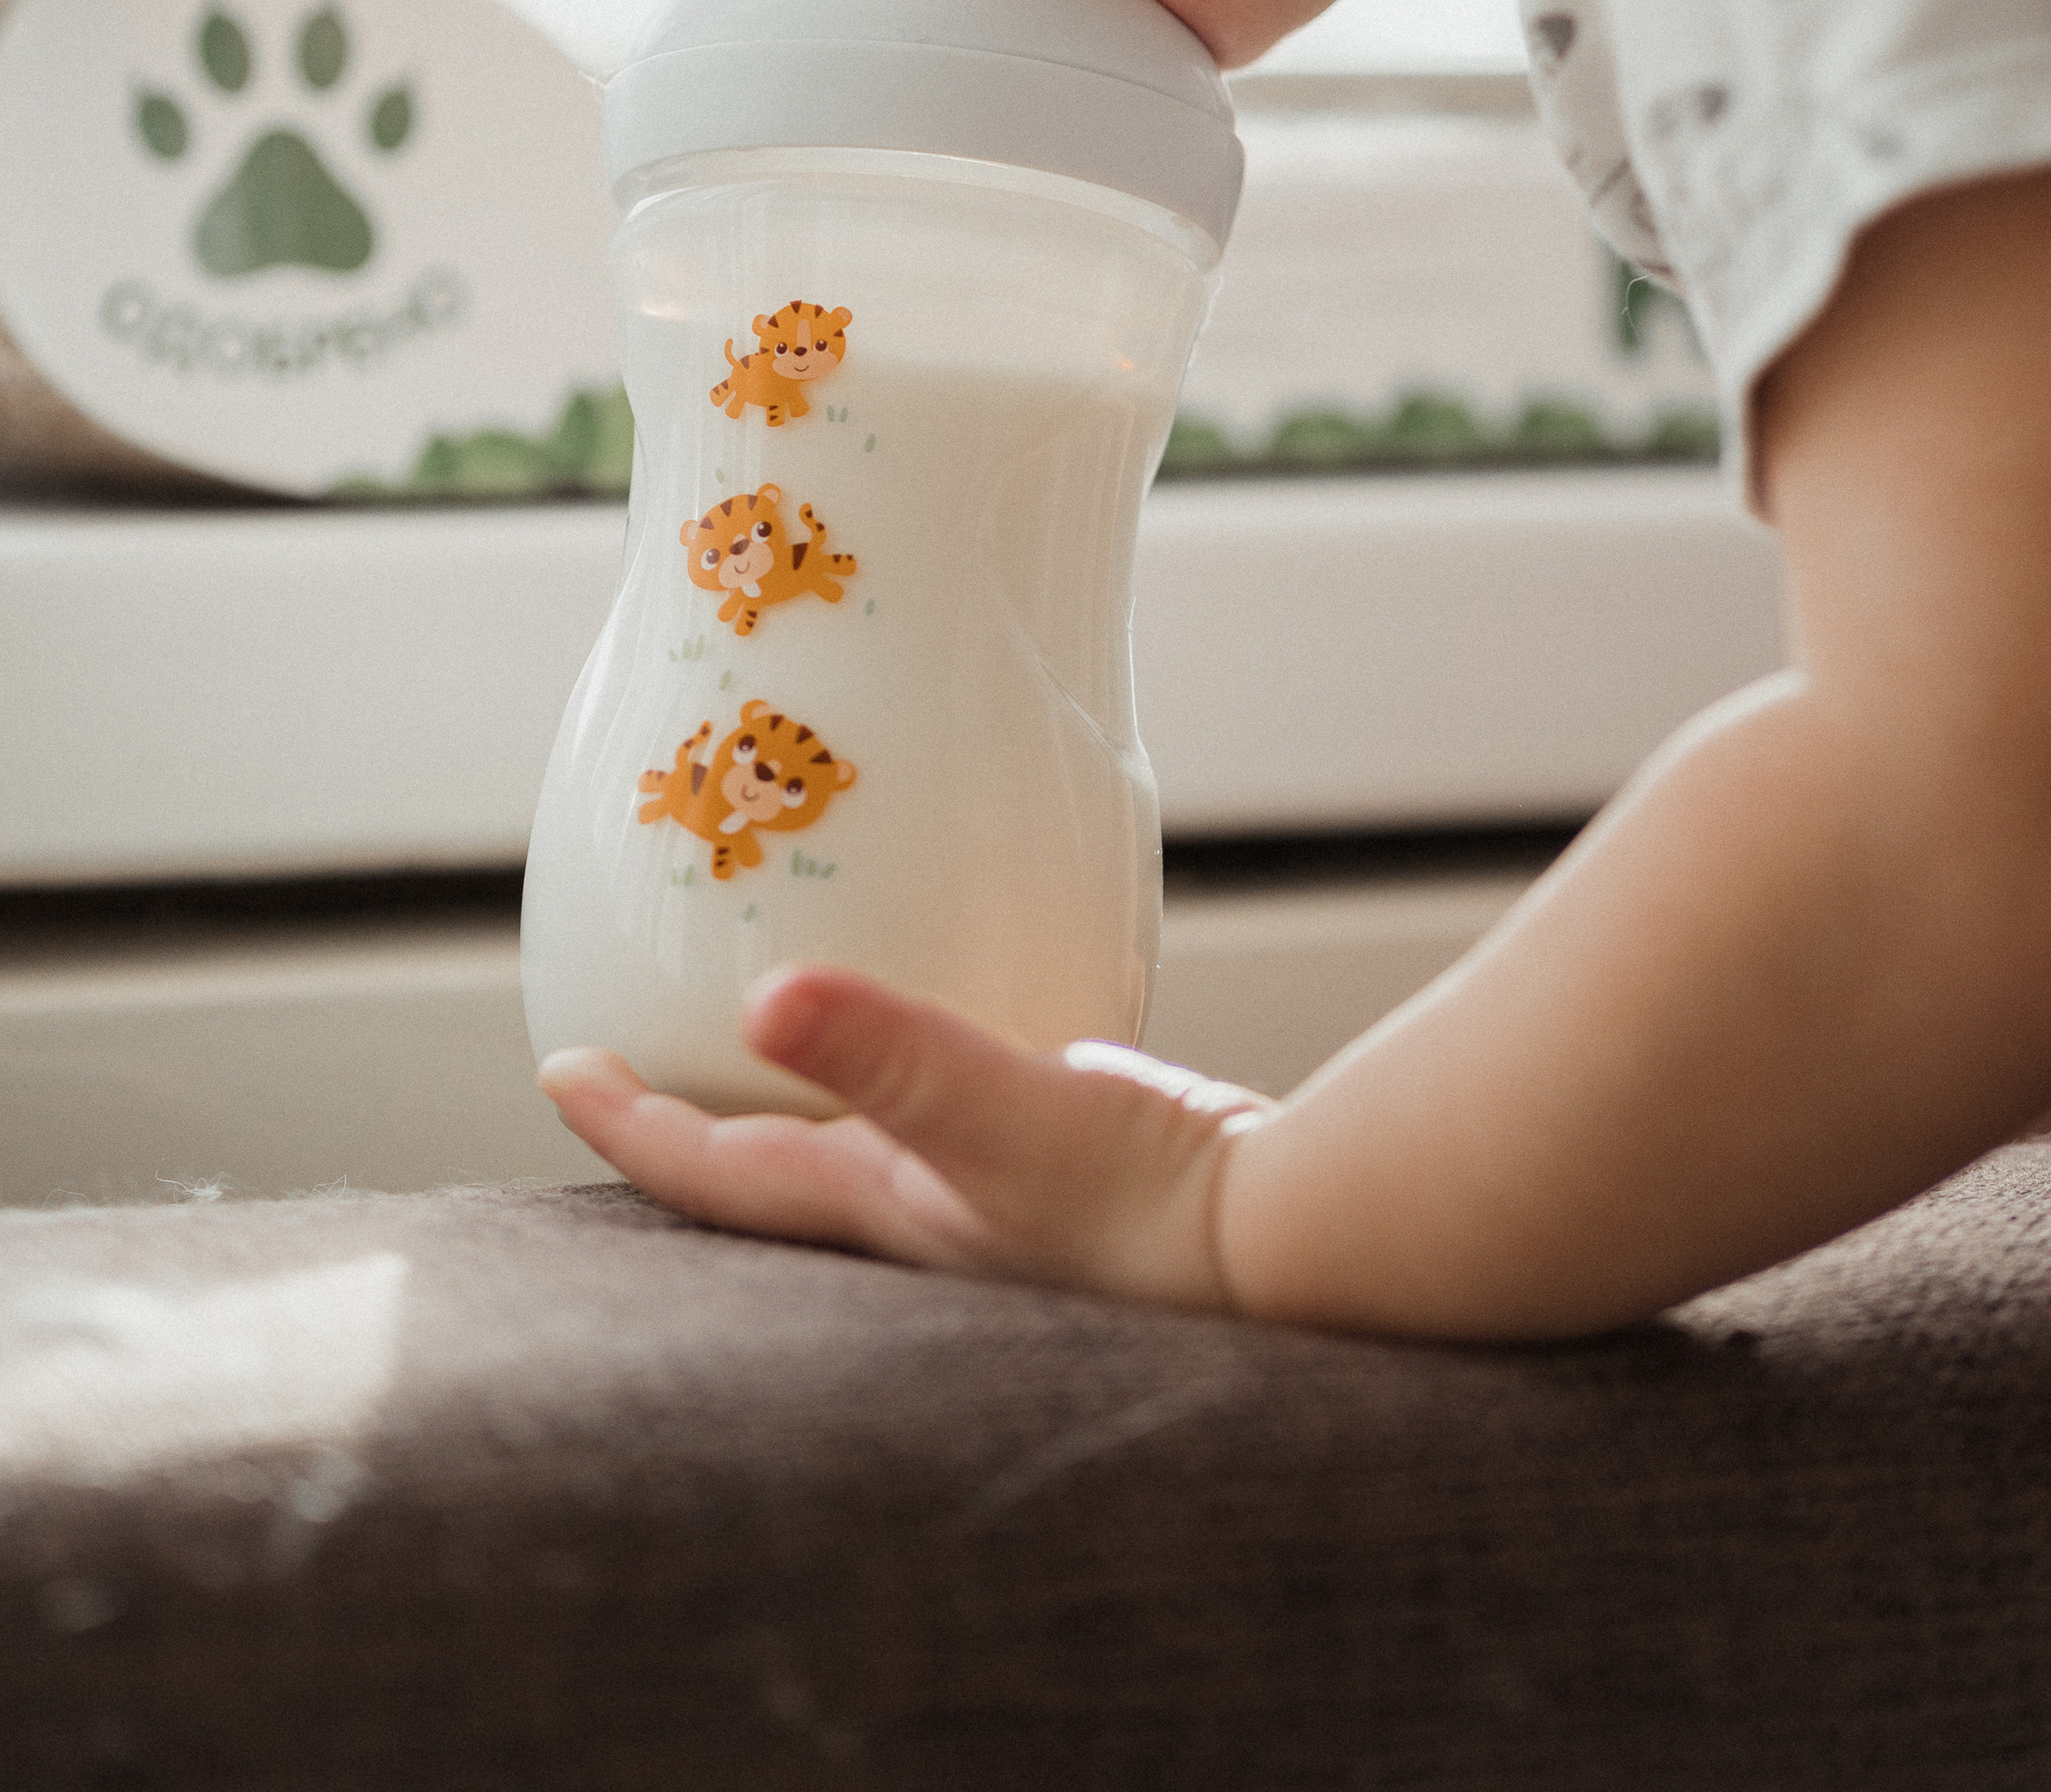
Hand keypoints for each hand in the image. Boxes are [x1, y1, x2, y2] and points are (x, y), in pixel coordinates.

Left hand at [538, 965, 1273, 1310]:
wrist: (1288, 1253)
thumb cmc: (1147, 1200)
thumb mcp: (1006, 1112)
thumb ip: (893, 1054)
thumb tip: (764, 1001)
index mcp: (883, 1210)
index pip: (716, 1176)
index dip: (629, 1124)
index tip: (557, 1070)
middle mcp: (921, 1218)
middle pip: (766, 1181)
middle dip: (691, 1131)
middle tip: (629, 1069)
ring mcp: (993, 1203)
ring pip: (855, 1154)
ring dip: (793, 1108)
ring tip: (761, 1048)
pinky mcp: (1062, 1169)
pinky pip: (944, 1121)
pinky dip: (906, 1077)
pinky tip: (944, 1028)